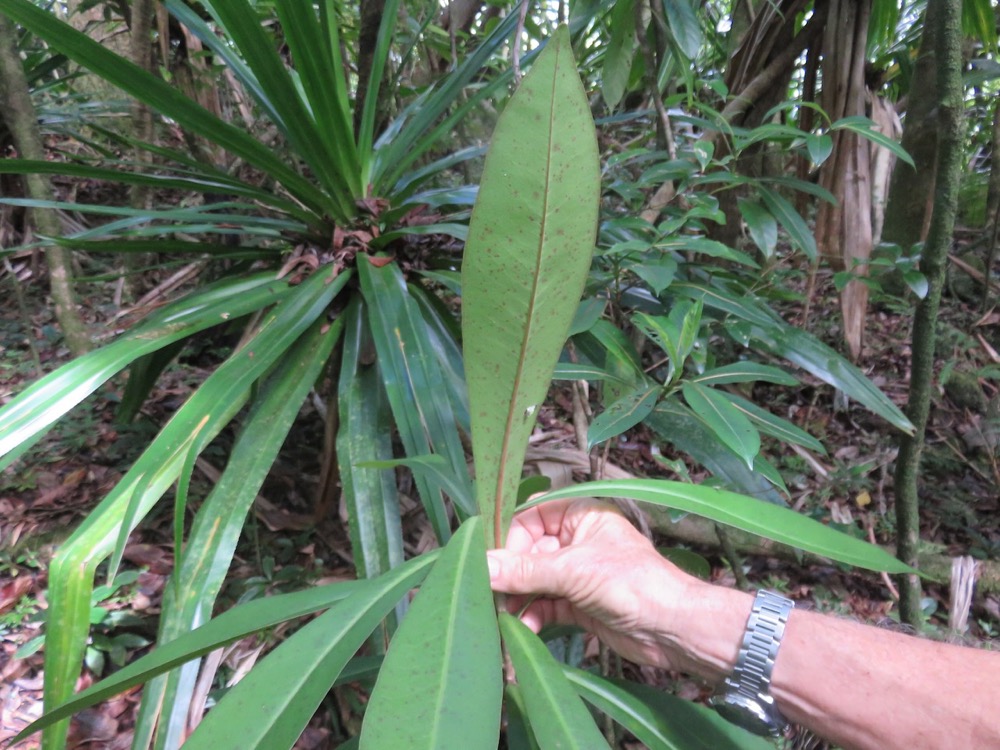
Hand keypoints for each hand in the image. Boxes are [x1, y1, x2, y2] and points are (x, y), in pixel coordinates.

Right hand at [487, 497, 697, 669]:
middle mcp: (577, 541)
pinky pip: (545, 605)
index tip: (489, 558)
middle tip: (489, 593)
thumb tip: (481, 566)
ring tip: (504, 615)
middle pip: (528, 551)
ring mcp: (577, 574)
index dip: (510, 534)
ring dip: (518, 599)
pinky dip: (533, 616)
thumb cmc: (631, 583)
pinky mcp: (579, 604)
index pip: (532, 515)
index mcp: (581, 515)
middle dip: (510, 573)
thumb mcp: (573, 571)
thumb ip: (525, 570)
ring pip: (534, 581)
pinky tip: (524, 628)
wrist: (672, 629)